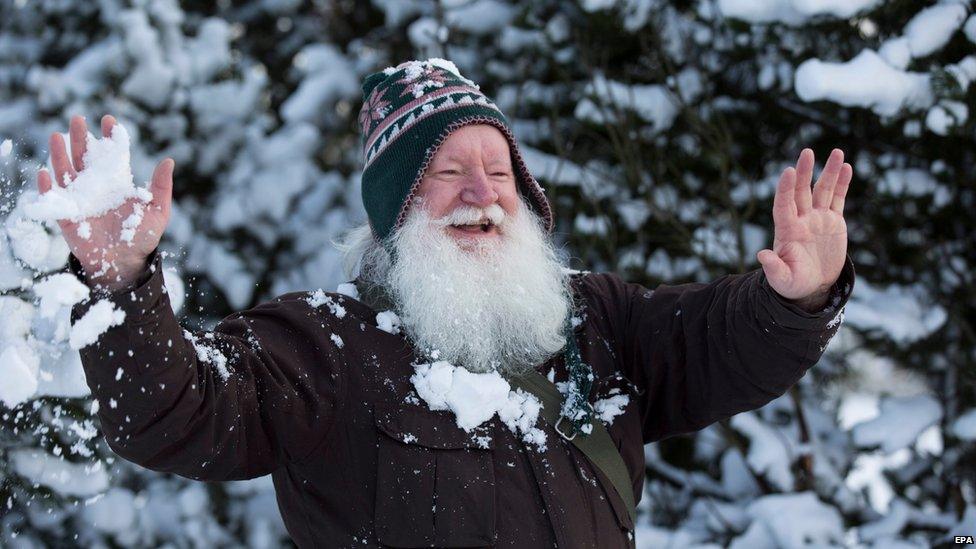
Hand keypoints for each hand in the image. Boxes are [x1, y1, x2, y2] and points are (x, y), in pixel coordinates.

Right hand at [37, 114, 173, 290]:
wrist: (126, 264)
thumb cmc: (142, 237)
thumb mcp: (157, 211)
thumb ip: (161, 187)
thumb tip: (169, 160)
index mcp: (116, 183)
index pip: (111, 155)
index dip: (109, 137)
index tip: (109, 120)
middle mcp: (96, 188)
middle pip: (84, 158)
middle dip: (80, 138)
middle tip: (78, 119)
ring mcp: (80, 200)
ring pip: (66, 173)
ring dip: (60, 155)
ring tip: (58, 136)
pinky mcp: (68, 217)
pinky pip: (54, 200)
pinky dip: (48, 187)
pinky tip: (46, 173)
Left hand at [756, 148, 851, 310]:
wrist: (813, 286)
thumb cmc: (794, 284)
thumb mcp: (783, 280)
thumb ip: (774, 268)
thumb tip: (762, 255)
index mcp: (787, 231)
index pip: (783, 205)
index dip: (785, 189)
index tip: (788, 171)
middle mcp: (801, 220)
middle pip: (801, 191)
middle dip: (804, 172)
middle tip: (807, 153)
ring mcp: (817, 219)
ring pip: (822, 190)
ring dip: (828, 172)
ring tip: (837, 152)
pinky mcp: (833, 222)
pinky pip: (837, 199)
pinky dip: (842, 183)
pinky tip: (846, 167)